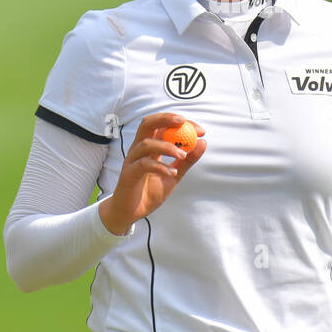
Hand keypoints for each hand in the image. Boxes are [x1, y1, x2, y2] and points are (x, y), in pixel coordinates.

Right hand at [98, 113, 205, 234]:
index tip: (200, 130)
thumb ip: (187, 161)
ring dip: (167, 146)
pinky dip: (160, 166)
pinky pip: (144, 164)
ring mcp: (132, 161)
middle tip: (183, 122)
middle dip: (165, 119)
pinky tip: (172, 173)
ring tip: (183, 155)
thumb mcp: (174, 175)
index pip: (162, 125)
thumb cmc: (150, 192)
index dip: (180, 123)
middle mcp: (138, 149)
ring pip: (146, 144)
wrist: (131, 212)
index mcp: (149, 146)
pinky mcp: (128, 174)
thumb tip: (203, 142)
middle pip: (148, 124)